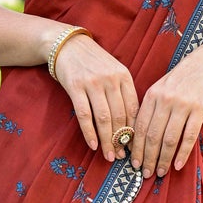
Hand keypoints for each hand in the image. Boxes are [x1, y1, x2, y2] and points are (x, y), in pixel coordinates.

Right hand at [52, 34, 138, 161]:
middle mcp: (111, 79)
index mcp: (124, 76)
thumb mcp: (114, 71)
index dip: (135, 130)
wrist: (67, 45)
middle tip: (122, 157)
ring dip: (107, 141)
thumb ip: (122, 92)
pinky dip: (90, 132)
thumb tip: (130, 124)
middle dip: (121, 140)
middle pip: (120, 116)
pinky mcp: (75, 87)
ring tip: (109, 156)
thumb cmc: (93, 61)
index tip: (135, 146)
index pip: (134, 108)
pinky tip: (93, 145)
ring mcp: (93, 83)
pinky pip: (84, 115)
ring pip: (104, 118)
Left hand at [131, 45, 202, 178]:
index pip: (140, 127)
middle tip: (146, 173)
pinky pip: (189, 136)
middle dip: (148, 158)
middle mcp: (165, 100)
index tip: (134, 163)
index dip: (136, 148)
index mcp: (152, 95)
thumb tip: (139, 135)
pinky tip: (178, 164)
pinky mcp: (199, 109)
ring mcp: (182, 105)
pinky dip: (182, 153)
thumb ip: (150, 107)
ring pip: (169, 139)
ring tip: (160, 172)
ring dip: (163, 159)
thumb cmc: (183, 77)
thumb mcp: (161, 87)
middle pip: (152, 136)